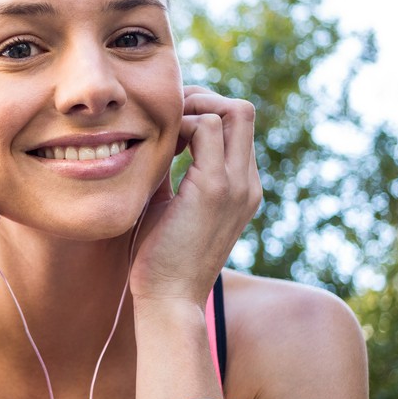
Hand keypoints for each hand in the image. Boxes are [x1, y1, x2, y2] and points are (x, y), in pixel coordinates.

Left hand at [130, 87, 261, 307]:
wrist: (169, 300)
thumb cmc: (160, 259)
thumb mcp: (169, 207)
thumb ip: (171, 174)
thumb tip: (150, 143)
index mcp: (241, 188)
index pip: (236, 126)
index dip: (203, 111)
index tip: (168, 123)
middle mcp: (246, 183)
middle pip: (242, 110)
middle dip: (202, 98)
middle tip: (166, 115)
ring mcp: (235, 184)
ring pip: (233, 110)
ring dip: (192, 107)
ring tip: (162, 130)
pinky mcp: (214, 188)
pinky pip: (207, 127)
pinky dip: (182, 124)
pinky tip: (158, 147)